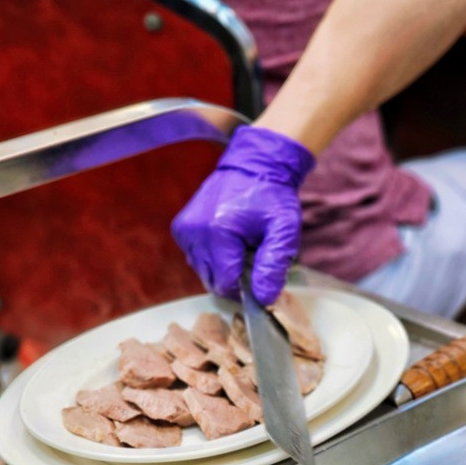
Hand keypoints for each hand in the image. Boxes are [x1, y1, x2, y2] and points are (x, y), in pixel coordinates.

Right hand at [171, 125, 314, 304]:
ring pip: (203, 271)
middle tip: (254, 260)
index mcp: (218, 233)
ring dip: (224, 268)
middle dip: (235, 279)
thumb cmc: (272, 197)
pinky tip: (229, 242)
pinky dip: (213, 257)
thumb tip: (264, 298)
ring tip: (243, 247)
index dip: (245, 290)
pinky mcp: (181, 228)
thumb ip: (274, 265)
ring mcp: (184, 230)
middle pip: (212, 280)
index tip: (261, 280)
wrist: (254, 166)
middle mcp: (194, 232)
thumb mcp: (284, 231)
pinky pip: (196, 258)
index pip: (226, 284)